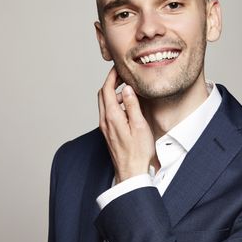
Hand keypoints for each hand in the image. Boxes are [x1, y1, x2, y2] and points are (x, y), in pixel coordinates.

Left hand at [98, 67, 154, 182]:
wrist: (131, 172)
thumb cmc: (138, 152)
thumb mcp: (139, 125)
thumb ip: (132, 105)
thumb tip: (126, 88)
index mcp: (112, 116)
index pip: (106, 89)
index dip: (112, 76)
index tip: (119, 68)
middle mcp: (105, 121)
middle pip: (102, 94)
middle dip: (111, 83)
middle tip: (124, 76)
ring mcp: (105, 128)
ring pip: (104, 104)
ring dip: (114, 94)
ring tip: (129, 93)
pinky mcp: (108, 133)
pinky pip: (108, 113)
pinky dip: (115, 105)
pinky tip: (128, 109)